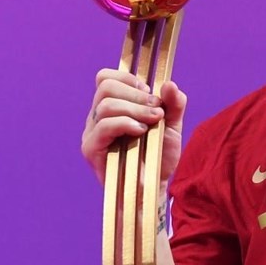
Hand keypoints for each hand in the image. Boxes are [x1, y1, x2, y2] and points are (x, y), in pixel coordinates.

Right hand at [81, 69, 187, 185]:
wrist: (155, 185)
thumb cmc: (159, 156)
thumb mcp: (172, 126)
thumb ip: (174, 104)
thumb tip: (169, 84)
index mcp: (113, 106)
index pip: (106, 78)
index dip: (128, 78)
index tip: (149, 92)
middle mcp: (98, 116)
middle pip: (106, 86)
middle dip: (136, 94)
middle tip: (156, 110)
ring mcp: (92, 132)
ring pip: (105, 105)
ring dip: (135, 109)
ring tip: (152, 121)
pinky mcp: (91, 149)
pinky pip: (103, 126)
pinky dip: (125, 123)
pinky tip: (140, 131)